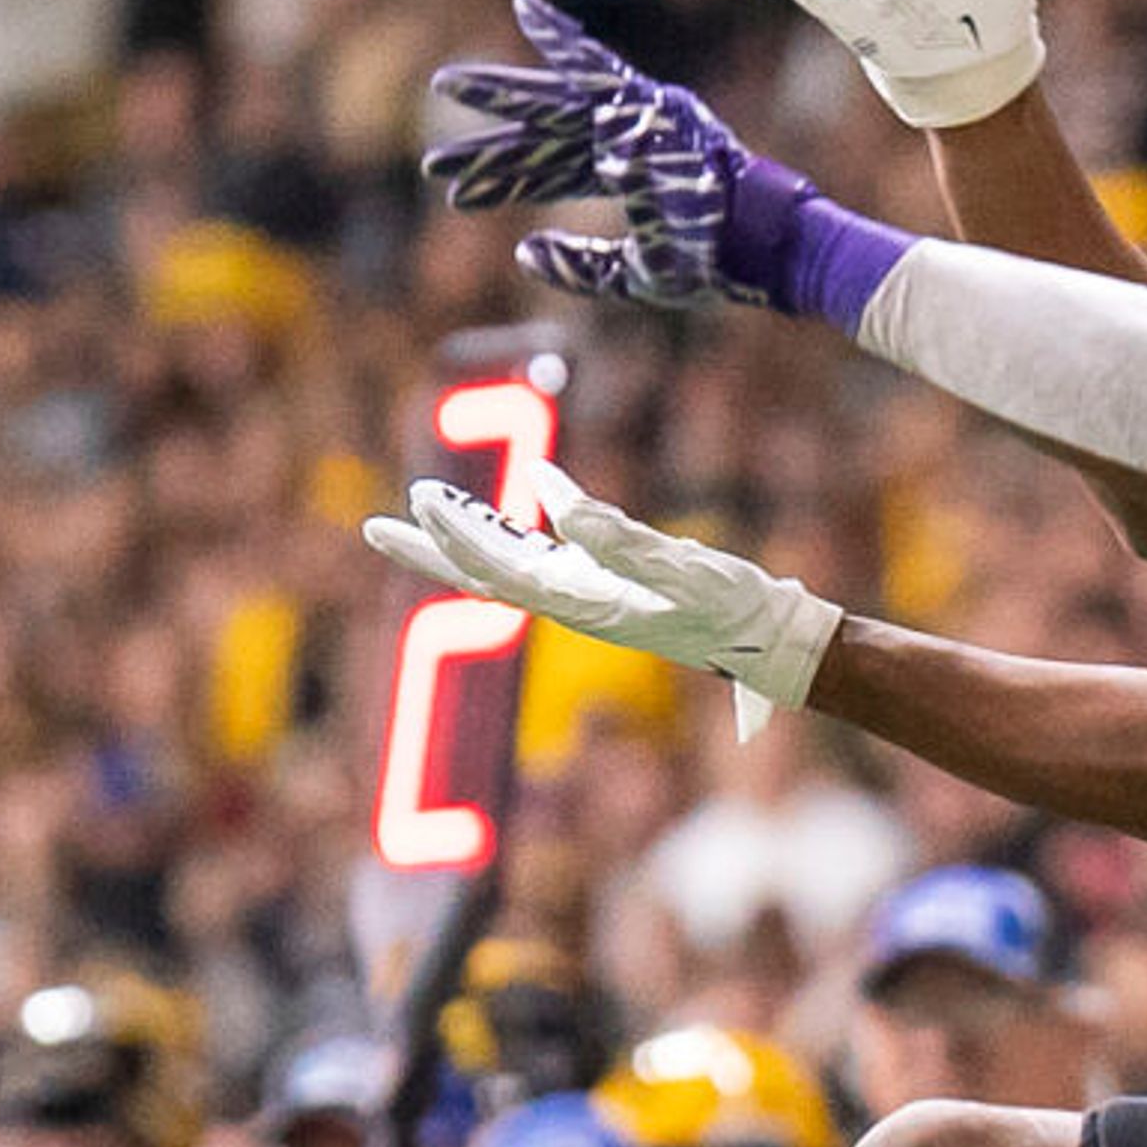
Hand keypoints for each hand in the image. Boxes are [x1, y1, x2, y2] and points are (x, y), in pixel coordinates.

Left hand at [367, 455, 841, 722]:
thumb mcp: (680, 568)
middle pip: (484, 575)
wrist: (774, 648)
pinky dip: (518, 534)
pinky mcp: (616, 588)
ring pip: (510, 567)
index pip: (498, 566)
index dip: (454, 534)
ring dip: (464, 540)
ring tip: (428, 510)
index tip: (418, 498)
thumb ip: (617, 538)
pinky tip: (514, 512)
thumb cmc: (735, 610)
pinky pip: (548, 560)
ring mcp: (595, 597)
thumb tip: (553, 504)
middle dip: (428, 550)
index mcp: (585, 601)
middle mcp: (578, 603)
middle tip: (372, 526)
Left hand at [421, 0, 812, 305]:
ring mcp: (635, 119)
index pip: (552, 173)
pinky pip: (597, 66)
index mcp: (626, 174)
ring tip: (445, 86)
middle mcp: (625, 138)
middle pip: (542, 137)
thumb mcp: (638, 277)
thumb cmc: (715, 264)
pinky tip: (527, 9)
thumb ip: (582, 267)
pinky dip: (562, 39)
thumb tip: (523, 250)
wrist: (761, 248)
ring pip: (552, 102)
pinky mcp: (645, 105)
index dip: (506, 183)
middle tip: (434, 157)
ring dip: (500, 93)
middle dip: (489, 146)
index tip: (455, 194)